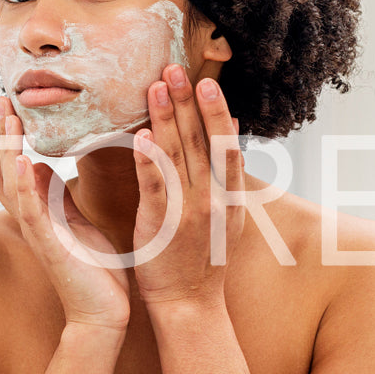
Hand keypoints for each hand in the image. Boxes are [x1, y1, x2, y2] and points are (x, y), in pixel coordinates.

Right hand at [0, 97, 129, 329]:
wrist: (103, 313)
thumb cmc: (94, 271)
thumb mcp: (74, 224)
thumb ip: (55, 197)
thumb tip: (38, 166)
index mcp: (38, 213)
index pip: (11, 170)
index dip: (4, 140)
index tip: (3, 108)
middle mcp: (31, 220)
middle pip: (2, 171)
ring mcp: (37, 232)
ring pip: (11, 184)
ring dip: (6, 150)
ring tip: (5, 118)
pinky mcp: (50, 245)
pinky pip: (31, 210)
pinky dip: (23, 185)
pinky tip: (21, 160)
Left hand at [130, 65, 245, 308]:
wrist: (191, 306)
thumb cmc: (203, 262)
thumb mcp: (228, 219)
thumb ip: (227, 181)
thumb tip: (230, 142)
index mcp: (228, 196)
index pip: (224, 145)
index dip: (216, 111)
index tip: (208, 80)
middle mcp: (213, 199)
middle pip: (202, 141)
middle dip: (190, 102)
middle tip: (178, 68)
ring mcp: (189, 212)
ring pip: (179, 156)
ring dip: (169, 118)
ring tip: (158, 86)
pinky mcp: (163, 226)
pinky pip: (156, 188)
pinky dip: (151, 161)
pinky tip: (144, 137)